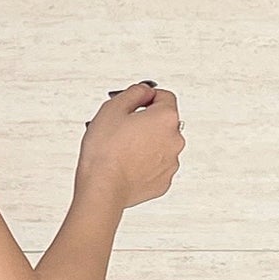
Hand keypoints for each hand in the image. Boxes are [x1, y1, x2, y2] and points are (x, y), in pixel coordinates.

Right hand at [76, 80, 184, 211]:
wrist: (103, 187)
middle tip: (123, 128)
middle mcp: (175, 140)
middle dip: (146, 122)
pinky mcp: (163, 181)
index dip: (147, 97)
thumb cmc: (106, 152)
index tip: (136, 103)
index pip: (165, 96)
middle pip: (164, 122)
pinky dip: (146, 163)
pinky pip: (157, 166)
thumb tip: (143, 91)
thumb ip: (134, 92)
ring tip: (123, 149)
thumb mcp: (113, 108)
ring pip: (161, 145)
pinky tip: (127, 164)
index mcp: (166, 118)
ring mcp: (171, 163)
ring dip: (147, 143)